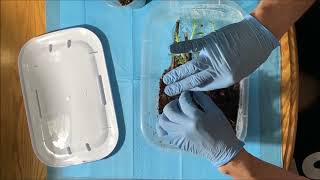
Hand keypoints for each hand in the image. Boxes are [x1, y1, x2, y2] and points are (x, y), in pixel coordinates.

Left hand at [156, 91, 243, 166]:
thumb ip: (203, 99)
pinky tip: (168, 122)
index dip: (185, 94)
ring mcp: (179, 136)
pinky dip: (161, 126)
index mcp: (196, 117)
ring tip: (174, 113)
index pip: (183, 100)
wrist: (222, 150)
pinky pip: (162, 134)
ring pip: (162, 121)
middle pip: (169, 109)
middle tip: (180, 104)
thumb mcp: (216, 111)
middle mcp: (185, 127)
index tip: (188, 95)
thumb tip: (192, 91)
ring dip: (166, 114)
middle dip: (173, 103)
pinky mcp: (177, 142)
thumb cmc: (221, 130)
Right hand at [163, 15, 278, 95]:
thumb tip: (210, 78)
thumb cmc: (253, 55)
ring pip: (191, 68)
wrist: (260, 36)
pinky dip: (181, 47)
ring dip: (177, 74)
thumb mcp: (241, 73)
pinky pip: (193, 45)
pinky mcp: (211, 42)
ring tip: (166, 80)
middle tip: (167, 90)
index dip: (191, 89)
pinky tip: (170, 50)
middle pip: (194, 80)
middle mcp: (217, 71)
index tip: (182, 92)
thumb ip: (224, 77)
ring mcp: (213, 57)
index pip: (204, 87)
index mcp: (225, 80)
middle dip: (180, 86)